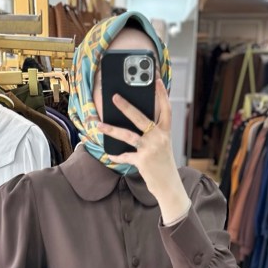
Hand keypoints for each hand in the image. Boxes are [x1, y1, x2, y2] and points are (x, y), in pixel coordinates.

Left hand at [96, 80, 189, 221]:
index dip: (162, 94)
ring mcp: (150, 149)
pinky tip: (110, 154)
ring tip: (99, 125)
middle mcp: (159, 138)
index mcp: (165, 132)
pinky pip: (125, 156)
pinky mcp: (142, 161)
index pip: (166, 109)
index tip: (157, 80)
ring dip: (111, 130)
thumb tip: (136, 122)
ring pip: (128, 135)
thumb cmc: (163, 165)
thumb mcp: (162, 146)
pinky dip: (116, 156)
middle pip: (141, 117)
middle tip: (114, 97)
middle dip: (126, 106)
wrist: (169, 186)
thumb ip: (153, 134)